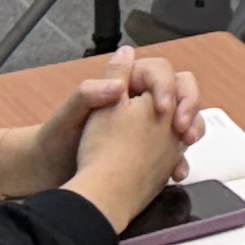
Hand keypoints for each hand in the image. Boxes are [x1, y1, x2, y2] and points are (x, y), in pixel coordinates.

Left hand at [68, 65, 200, 232]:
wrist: (52, 173)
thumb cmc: (56, 140)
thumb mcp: (69, 115)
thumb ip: (89, 94)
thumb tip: (116, 85)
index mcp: (123, 87)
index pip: (157, 71)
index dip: (165, 86)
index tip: (162, 107)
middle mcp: (139, 103)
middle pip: (179, 90)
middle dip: (188, 104)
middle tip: (181, 127)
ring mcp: (148, 127)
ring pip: (183, 118)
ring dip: (192, 127)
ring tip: (187, 142)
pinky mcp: (151, 152)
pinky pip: (176, 149)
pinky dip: (181, 158)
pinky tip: (177, 171)